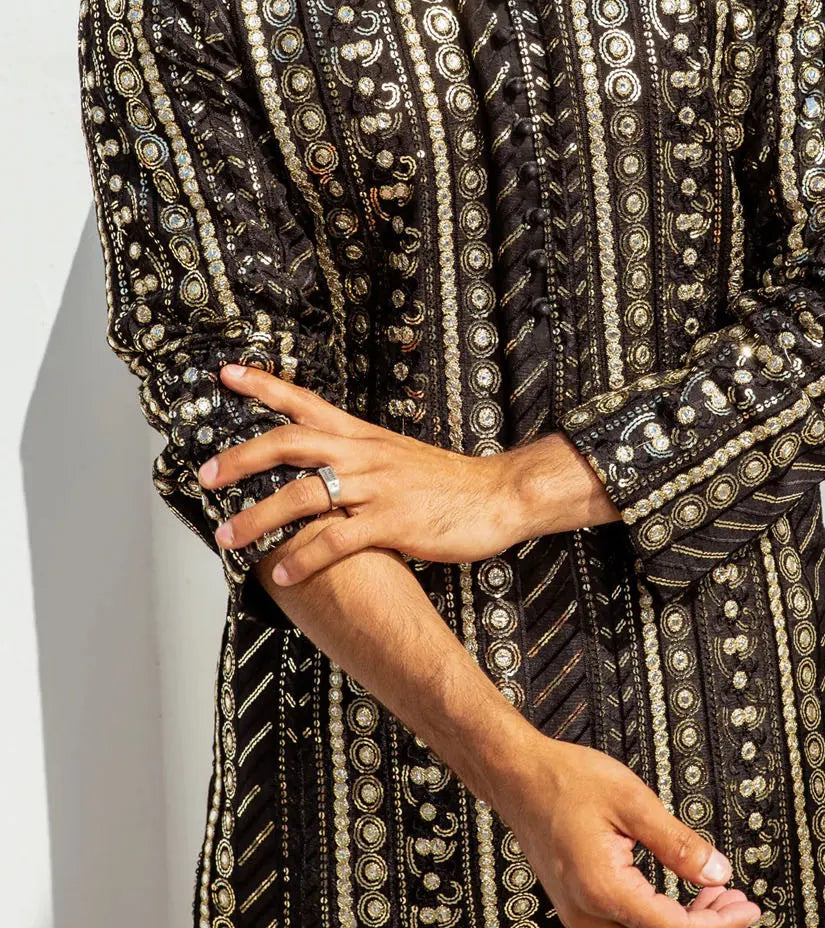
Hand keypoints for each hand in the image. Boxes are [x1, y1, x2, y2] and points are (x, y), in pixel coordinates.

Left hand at [197, 363, 519, 582]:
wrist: (497, 494)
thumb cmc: (446, 482)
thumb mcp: (396, 456)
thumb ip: (357, 459)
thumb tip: (317, 469)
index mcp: (362, 436)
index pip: (305, 401)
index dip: (264, 387)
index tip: (227, 375)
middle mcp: (364, 454)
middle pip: (291, 442)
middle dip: (242, 457)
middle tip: (205, 475)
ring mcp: (377, 487)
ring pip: (304, 494)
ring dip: (259, 517)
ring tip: (228, 537)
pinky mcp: (393, 522)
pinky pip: (337, 539)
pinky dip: (305, 557)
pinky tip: (283, 572)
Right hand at [493, 738, 764, 927]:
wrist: (520, 778)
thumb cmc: (565, 782)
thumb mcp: (632, 801)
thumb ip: (678, 842)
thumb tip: (717, 871)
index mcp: (603, 890)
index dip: (717, 924)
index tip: (745, 908)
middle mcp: (589, 915)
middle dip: (707, 925)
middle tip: (738, 903)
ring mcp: (582, 917)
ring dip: (685, 924)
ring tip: (716, 897)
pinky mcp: (582, 910)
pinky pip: (628, 926)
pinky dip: (662, 916)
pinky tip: (686, 898)